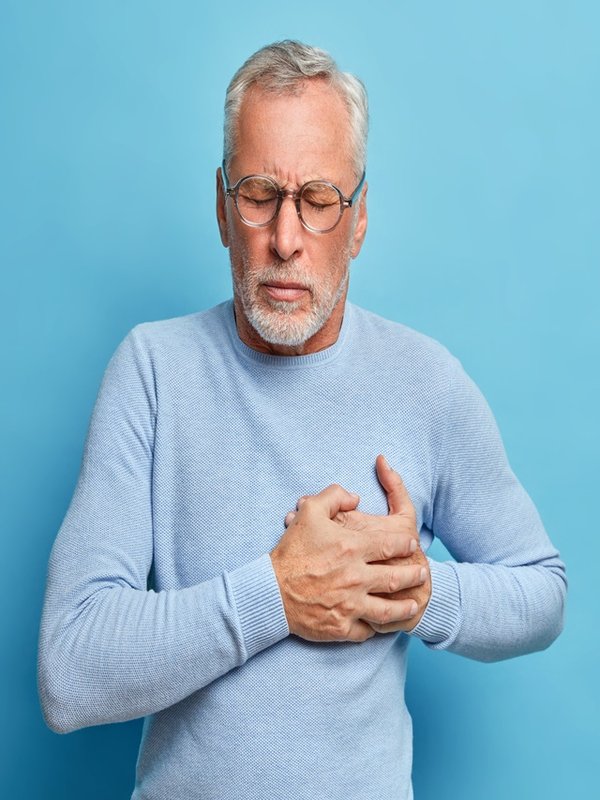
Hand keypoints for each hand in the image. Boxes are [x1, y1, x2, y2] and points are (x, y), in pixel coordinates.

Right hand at [270, 482, 427, 642]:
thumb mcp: (309, 512)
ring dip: (405, 607)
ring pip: (389, 610)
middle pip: (397, 577)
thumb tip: (355, 497)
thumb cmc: (291, 551)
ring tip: (413, 603)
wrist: (269, 591)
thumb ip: (334, 496)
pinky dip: (376, 628)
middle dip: (414, 575)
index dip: (406, 544)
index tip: (412, 543)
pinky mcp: (341, 627)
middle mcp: (356, 578)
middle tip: (422, 573)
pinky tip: (383, 625)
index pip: (391, 545)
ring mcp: (350, 605)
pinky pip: (366, 630)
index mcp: (352, 549)